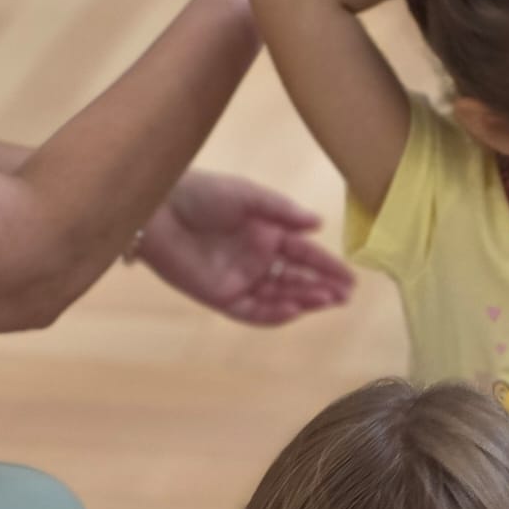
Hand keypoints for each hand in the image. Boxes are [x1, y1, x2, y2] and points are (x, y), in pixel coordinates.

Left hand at [134, 169, 354, 324]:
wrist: (158, 210)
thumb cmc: (202, 194)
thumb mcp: (249, 196)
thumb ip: (283, 212)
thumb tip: (319, 224)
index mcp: (268, 233)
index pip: (305, 254)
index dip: (327, 267)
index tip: (350, 279)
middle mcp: (258, 259)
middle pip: (297, 279)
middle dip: (321, 288)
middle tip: (343, 297)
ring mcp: (241, 279)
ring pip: (279, 296)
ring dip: (303, 300)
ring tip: (325, 301)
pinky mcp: (221, 296)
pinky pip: (253, 310)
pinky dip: (274, 313)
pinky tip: (293, 310)